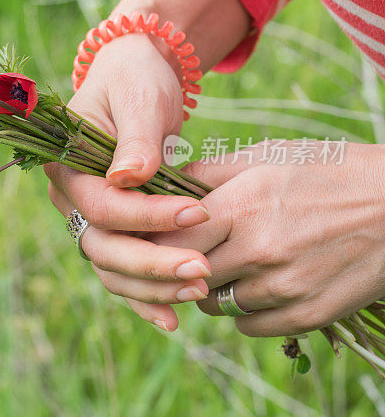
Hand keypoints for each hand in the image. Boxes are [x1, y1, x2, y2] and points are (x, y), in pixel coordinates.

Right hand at [45, 32, 212, 331]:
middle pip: (102, 247)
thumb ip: (136, 138)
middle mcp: (71, 199)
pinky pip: (122, 270)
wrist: (136, 76)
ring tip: (200, 292)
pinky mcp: (112, 229)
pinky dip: (145, 295)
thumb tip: (129, 177)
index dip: (148, 216)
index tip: (199, 211)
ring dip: (152, 287)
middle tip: (202, 271)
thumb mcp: (139, 97)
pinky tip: (174, 319)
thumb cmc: (136, 79)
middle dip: (152, 264)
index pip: (103, 207)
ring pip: (111, 267)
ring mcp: (89, 217)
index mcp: (67, 166)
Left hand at [152, 141, 384, 335]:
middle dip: (178, 266)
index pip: (171, 237)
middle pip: (187, 274)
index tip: (153, 237)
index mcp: (244, 206)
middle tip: (184, 254)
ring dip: (211, 289)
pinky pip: (248, 326)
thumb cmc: (328, 172)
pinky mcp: (307, 315)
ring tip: (225, 266)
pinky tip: (254, 287)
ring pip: (215, 304)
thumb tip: (164, 182)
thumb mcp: (267, 156)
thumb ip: (209, 173)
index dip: (156, 239)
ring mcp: (285, 288)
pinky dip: (243, 311)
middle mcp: (260, 250)